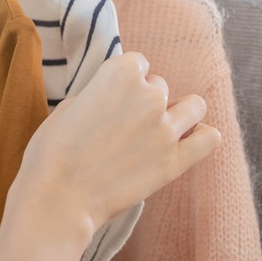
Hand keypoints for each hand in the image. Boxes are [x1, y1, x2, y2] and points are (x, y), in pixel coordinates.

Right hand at [8, 51, 220, 249]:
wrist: (58, 197)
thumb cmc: (52, 153)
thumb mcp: (67, 107)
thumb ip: (98, 95)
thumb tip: (111, 100)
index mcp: (120, 73)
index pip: (138, 63)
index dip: (124, 82)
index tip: (113, 100)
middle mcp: (149, 95)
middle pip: (160, 86)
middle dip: (145, 102)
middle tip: (125, 126)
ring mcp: (166, 128)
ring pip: (194, 106)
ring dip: (179, 113)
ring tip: (160, 130)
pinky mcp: (176, 161)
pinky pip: (209, 139)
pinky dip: (201, 138)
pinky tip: (186, 144)